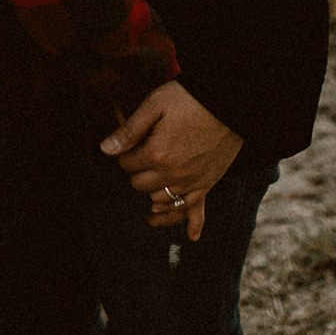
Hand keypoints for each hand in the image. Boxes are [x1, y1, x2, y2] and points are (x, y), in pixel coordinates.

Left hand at [101, 81, 242, 241]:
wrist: (229, 101)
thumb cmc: (191, 98)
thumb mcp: (155, 104)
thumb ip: (130, 129)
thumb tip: (105, 149)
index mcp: (156, 154)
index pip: (126, 164)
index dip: (126, 154)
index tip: (131, 145)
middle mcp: (172, 174)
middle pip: (140, 185)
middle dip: (137, 172)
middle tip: (141, 157)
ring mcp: (191, 181)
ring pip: (161, 200)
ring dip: (154, 192)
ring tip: (152, 185)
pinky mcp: (208, 183)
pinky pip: (195, 209)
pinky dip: (191, 223)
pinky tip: (190, 235)